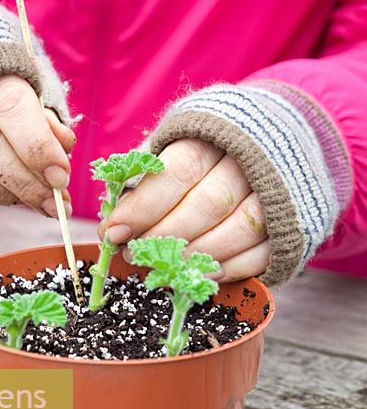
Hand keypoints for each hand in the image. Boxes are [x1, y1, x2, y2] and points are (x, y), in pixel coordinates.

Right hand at [0, 75, 74, 216]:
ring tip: (37, 201)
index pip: (11, 106)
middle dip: (27, 181)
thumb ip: (43, 115)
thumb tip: (63, 150)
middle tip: (57, 204)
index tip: (61, 176)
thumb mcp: (25, 82)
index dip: (38, 145)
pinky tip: (4, 190)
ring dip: (5, 194)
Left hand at [99, 139, 269, 281]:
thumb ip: (146, 171)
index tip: (114, 230)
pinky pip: (264, 252)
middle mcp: (253, 161)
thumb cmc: (209, 145)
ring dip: (196, 255)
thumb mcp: (174, 140)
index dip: (144, 205)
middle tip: (135, 254)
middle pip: (209, 204)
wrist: (278, 138)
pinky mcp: (294, 224)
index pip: (179, 170)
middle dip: (165, 236)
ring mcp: (279, 193)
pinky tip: (203, 274)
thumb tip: (113, 215)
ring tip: (165, 268)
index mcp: (217, 134)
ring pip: (240, 229)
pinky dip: (232, 268)